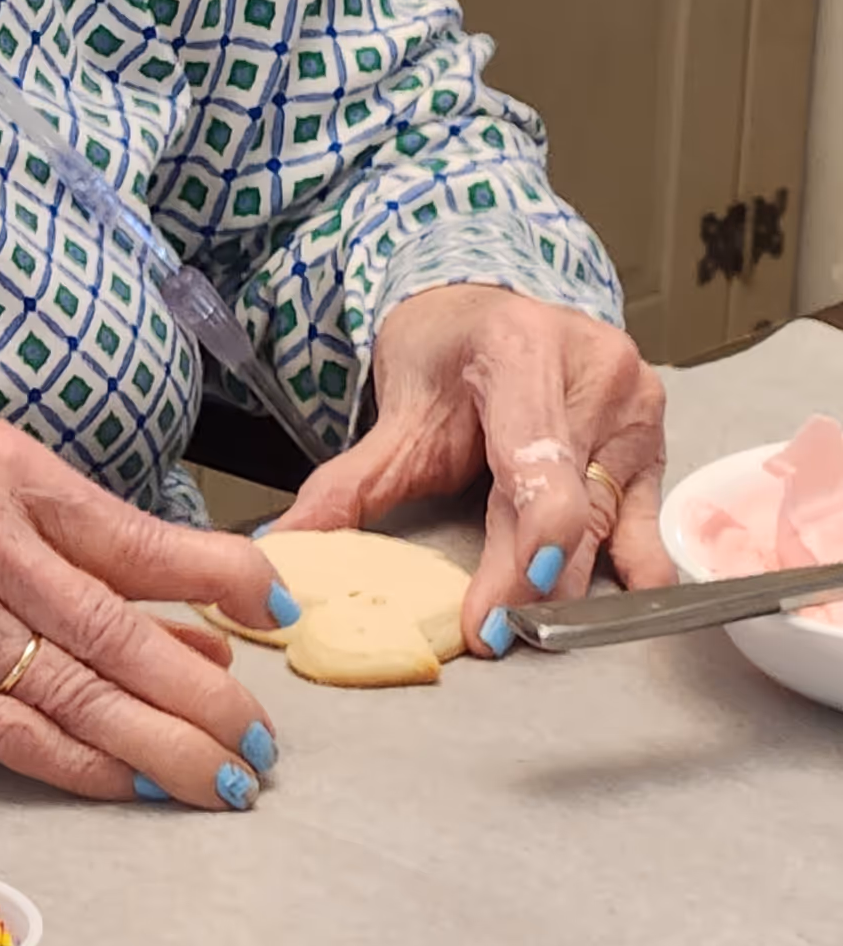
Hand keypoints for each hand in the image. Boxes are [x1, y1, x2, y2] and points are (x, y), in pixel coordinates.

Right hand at [0, 419, 286, 807]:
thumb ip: (80, 561)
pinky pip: (20, 735)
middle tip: (262, 734)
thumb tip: (204, 636)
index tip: (277, 608)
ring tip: (223, 777)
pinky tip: (137, 785)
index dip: (216, 577)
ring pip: (78, 687)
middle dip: (204, 690)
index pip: (130, 532)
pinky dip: (88, 767)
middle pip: (114, 622)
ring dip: (163, 743)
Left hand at [267, 285, 671, 650]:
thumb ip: (348, 485)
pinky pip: (648, 522)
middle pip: (569, 508)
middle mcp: (592, 368)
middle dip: (531, 582)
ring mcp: (635, 402)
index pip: (535, 469)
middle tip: (494, 634)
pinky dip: (630, 566)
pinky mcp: (657, 436)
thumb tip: (288, 546)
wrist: (488, 310)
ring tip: (531, 621)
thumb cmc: (445, 358)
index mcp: (521, 348)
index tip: (492, 621)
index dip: (519, 554)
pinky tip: (616, 600)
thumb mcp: (396, 413)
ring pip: (608, 524)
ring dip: (572, 581)